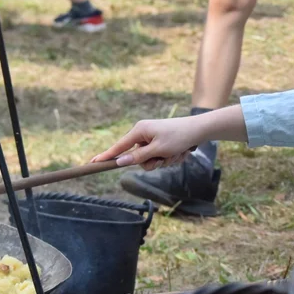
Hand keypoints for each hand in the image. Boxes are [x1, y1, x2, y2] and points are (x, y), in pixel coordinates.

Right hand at [92, 118, 206, 170]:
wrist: (199, 130)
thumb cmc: (179, 137)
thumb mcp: (158, 150)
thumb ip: (138, 157)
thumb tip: (120, 162)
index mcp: (139, 130)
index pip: (119, 147)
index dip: (107, 156)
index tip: (93, 163)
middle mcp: (144, 133)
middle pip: (137, 159)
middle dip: (153, 163)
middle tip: (165, 157)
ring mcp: (153, 139)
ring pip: (151, 161)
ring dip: (165, 161)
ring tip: (177, 152)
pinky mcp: (161, 143)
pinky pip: (161, 158)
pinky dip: (171, 158)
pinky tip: (181, 151)